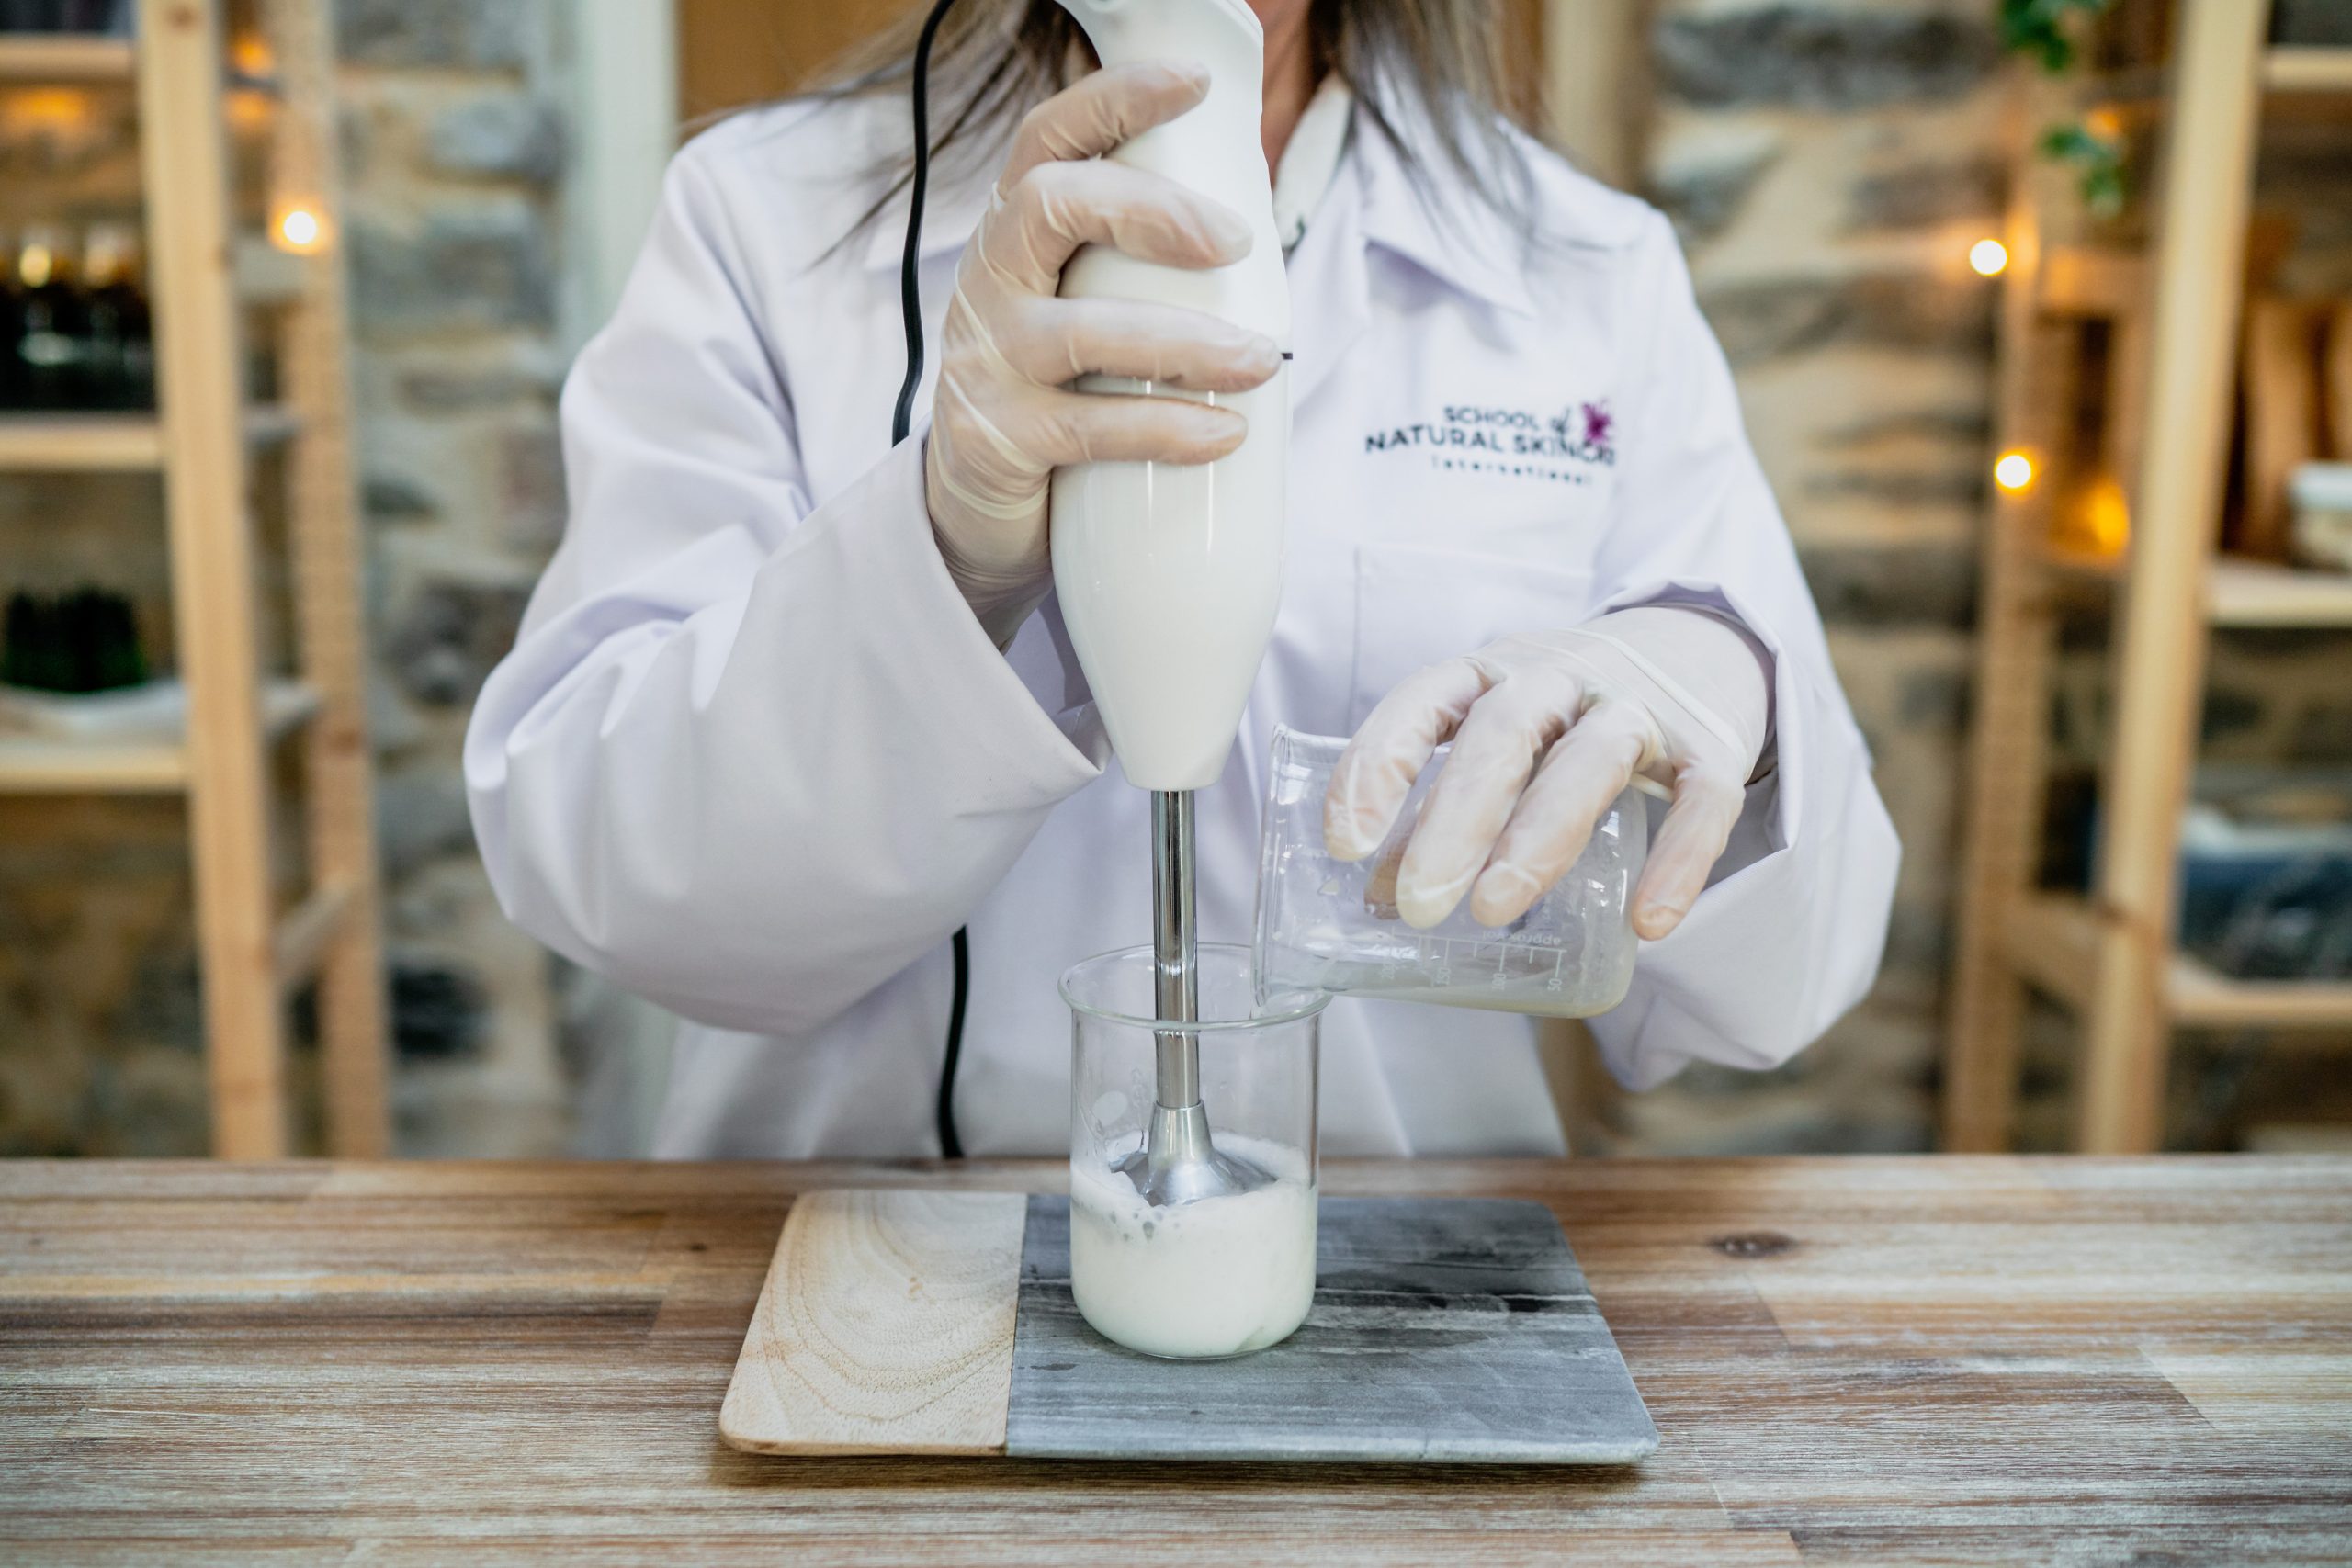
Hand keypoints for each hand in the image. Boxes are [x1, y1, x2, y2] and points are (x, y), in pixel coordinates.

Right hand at [925, 63, 1283, 645]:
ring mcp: (986, 364)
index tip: (1194, 83)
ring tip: (1261, 359)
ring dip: (1185, 341)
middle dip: (1151, 210)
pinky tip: (1225, 433)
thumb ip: (1134, 267)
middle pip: (1050, 207)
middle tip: (1234, 241)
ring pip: (1078, 331)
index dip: (1114, 98)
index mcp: (1017, 236)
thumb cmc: (1058, 392)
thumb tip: (1253, 226)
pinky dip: (1166, 428)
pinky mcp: (997, 442)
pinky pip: (1086, 429)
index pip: (1048, 141)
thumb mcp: (1081, 310)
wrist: (975, 509)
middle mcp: (989, 284)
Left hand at [1323, 605, 1771, 938]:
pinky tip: (1647, 922)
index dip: (1380, 765)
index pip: (1424, 702)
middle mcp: (1561, 675)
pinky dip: (1678, 860)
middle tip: (1418, 904)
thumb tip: (1378, 895)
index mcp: (1494, 670)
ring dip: (1539, 836)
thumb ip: (1441, 809)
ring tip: (1495, 910)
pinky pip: (1701, 800)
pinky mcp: (1710, 745)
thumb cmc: (1569, 711)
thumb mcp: (1500, 738)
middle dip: (1454, 820)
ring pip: (1589, 760)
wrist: (1699, 644)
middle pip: (1502, 734)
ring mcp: (1639, 705)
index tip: (1346, 844)